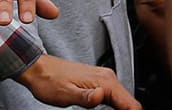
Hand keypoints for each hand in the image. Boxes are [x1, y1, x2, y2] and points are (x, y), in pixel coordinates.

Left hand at [14, 54, 140, 108]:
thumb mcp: (66, 94)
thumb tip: (101, 95)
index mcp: (104, 81)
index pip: (128, 102)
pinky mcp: (99, 81)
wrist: (39, 68)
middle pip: (129, 100)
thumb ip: (86, 97)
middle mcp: (108, 77)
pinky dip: (118, 105)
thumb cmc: (49, 80)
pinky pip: (115, 94)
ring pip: (123, 97)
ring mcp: (104, 78)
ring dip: (124, 109)